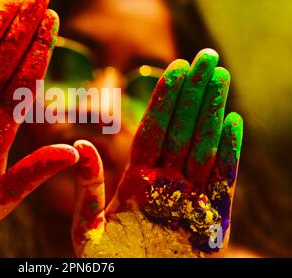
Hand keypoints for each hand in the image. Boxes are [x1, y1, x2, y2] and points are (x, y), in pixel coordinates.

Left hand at [72, 49, 242, 256]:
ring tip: (220, 76)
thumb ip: (88, 188)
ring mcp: (190, 198)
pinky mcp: (213, 220)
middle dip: (193, 93)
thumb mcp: (89, 228)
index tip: (174, 68)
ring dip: (212, 111)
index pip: (153, 130)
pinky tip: (233, 121)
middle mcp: (166, 182)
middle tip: (206, 56)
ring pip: (203, 145)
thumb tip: (80, 146)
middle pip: (182, 130)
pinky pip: (222, 180)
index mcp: (138, 180)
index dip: (164, 99)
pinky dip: (229, 152)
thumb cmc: (110, 264)